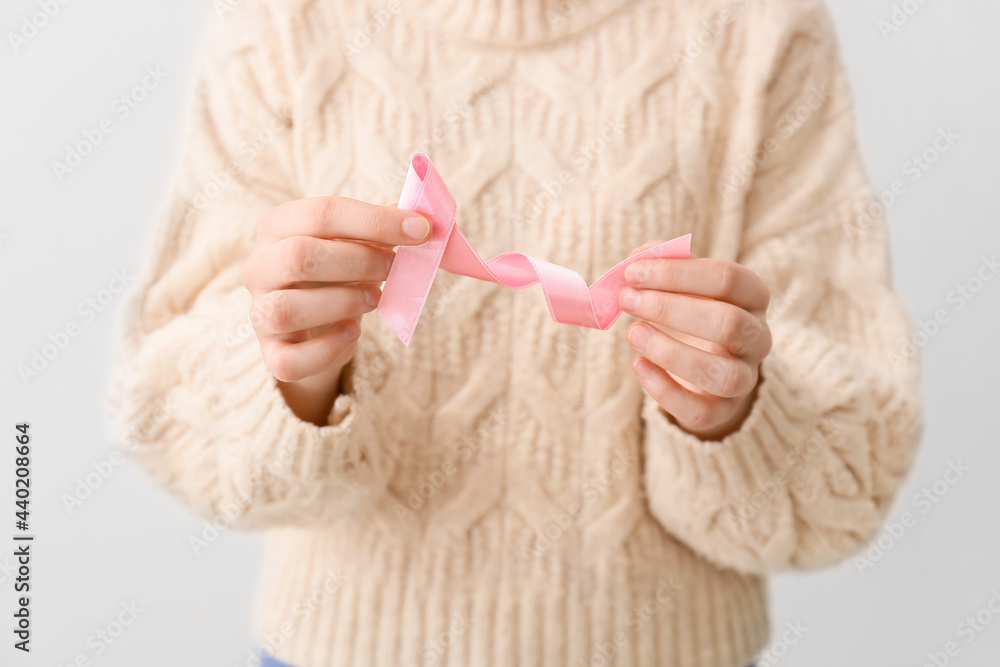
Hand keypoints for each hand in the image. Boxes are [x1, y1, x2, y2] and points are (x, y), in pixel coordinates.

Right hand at [241, 197, 430, 423]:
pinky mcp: (271, 354)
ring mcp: (259, 312)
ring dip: (342, 302)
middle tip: (394, 266)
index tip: (421, 230)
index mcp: (278, 226)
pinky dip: (328, 349)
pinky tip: (353, 332)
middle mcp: (258, 267)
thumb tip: (421, 220)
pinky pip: (290, 360)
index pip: (322, 213)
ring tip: (375, 298)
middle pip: (299, 256)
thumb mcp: (358, 242)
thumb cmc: (340, 272)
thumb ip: (383, 229)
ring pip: (287, 309)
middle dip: (359, 260)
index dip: (376, 221)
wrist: (318, 322)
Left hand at [618, 240, 771, 439]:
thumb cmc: (687, 313)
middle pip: (728, 323)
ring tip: (632, 333)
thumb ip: (660, 265)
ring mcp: (745, 378)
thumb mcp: (679, 284)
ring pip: (722, 374)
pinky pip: (701, 411)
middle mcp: (758, 338)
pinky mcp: (722, 411)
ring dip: (671, 353)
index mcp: (752, 296)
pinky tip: (638, 365)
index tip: (632, 272)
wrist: (701, 366)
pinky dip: (664, 390)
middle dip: (670, 310)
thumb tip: (638, 256)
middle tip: (626, 300)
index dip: (678, 273)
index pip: (728, 278)